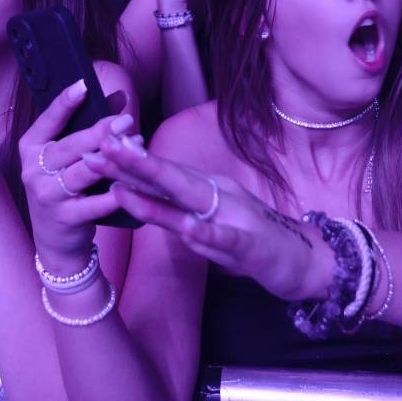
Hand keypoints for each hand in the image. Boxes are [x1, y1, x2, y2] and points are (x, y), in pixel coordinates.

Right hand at [19, 81, 132, 270]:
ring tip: (135, 145)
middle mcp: (33, 170)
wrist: (55, 240)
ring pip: (82, 172)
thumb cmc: (64, 187)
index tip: (83, 85)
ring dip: (111, 159)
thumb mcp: (69, 157)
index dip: (64, 103)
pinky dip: (113, 194)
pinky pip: (93, 204)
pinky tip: (133, 183)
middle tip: (125, 120)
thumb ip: (89, 125)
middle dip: (99, 131)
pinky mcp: (63, 218)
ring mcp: (46, 195)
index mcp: (31, 147)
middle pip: (69, 146)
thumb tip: (118, 97)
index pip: (47, 120)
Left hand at [88, 135, 330, 301]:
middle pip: (171, 180)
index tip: (97, 143)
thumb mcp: (211, 217)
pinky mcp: (250, 246)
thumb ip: (179, 205)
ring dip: (156, 197)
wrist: (304, 259)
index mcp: (207, 189)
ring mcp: (234, 219)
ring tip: (123, 187)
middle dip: (134, 165)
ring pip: (190, 206)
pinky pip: (225, 238)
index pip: (162, 173)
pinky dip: (206, 232)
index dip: (130, 159)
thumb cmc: (252, 237)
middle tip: (101, 148)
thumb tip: (139, 188)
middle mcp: (217, 197)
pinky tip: (187, 228)